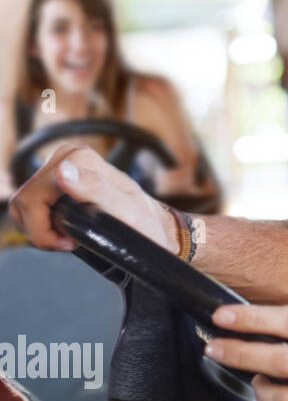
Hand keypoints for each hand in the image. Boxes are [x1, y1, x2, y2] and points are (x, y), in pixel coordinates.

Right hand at [7, 144, 175, 253]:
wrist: (151, 225)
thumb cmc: (143, 221)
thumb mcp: (125, 210)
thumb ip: (96, 189)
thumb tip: (63, 171)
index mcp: (81, 159)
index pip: (34, 197)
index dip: (43, 228)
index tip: (69, 242)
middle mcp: (68, 157)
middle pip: (25, 201)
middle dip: (41, 230)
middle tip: (68, 242)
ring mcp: (60, 167)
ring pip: (23, 204)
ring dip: (39, 227)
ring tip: (67, 237)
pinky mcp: (55, 180)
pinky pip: (29, 205)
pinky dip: (40, 223)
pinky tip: (63, 229)